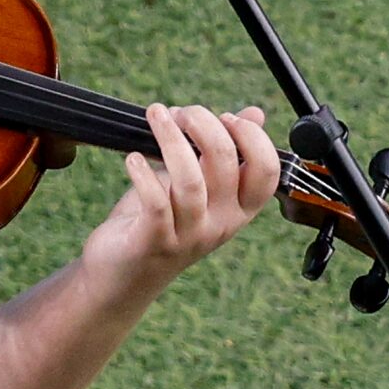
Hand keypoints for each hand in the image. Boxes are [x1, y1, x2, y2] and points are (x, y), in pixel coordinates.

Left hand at [82, 101, 279, 287]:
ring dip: (171, 139)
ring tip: (156, 115)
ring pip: (190, 180)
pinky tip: (132, 159)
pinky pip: (156, 203)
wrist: (122, 276)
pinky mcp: (154, 241)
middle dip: (202, 124)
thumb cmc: (160, 222)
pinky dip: (143, 174)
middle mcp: (221, 224)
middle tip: (179, 112)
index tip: (225, 117)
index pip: (267, 172)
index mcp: (238, 209)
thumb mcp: (198, 186)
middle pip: (224, 163)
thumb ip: (225, 153)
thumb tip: (255, 114)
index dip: (251, 137)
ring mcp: (189, 235)